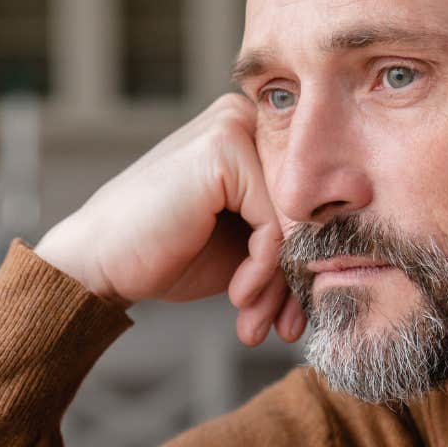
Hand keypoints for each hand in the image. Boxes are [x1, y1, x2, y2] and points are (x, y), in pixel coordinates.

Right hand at [34, 93, 304, 346]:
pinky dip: (263, 271)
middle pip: (304, 208)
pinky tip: (238, 296)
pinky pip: (274, 224)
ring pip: (294, 220)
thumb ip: (286, 234)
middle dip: (294, 280)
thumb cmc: (164, 253)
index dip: (301, 262)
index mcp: (251, 133)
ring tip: (255, 322)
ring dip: (279, 285)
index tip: (289, 315)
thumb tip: (350, 251)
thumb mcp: (240, 244)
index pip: (305, 200)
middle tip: (279, 328)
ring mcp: (233, 127)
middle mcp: (244, 118)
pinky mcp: (224, 149)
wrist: (97, 263)